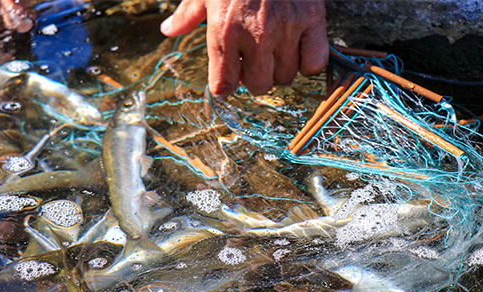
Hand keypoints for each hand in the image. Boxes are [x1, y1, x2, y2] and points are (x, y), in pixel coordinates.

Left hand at [160, 0, 327, 95]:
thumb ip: (187, 15)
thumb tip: (168, 30)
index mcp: (224, 31)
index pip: (224, 86)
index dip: (227, 85)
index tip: (230, 77)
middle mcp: (255, 35)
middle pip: (259, 86)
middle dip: (256, 78)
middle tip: (255, 60)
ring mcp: (285, 28)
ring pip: (286, 76)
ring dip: (280, 68)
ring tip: (276, 49)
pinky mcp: (311, 19)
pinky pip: (314, 63)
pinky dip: (308, 61)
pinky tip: (299, 48)